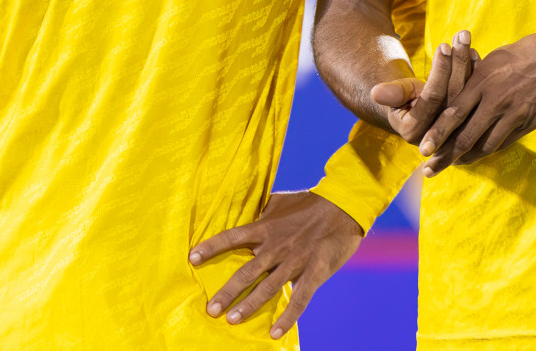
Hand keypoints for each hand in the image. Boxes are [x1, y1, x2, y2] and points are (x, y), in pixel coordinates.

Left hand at [189, 191, 361, 339]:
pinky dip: (287, 318)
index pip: (232, 237)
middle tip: (211, 309)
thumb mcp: (279, 202)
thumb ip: (260, 213)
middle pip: (246, 271)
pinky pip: (299, 300)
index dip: (211, 247)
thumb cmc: (308, 203)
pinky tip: (275, 333)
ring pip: (267, 288)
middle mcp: (276, 246)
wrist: (343, 206)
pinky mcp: (315, 272)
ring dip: (249, 306)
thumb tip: (241, 212)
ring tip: (232, 320)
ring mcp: (295, 261)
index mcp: (265, 227)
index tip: (192, 258)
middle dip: (227, 292)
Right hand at [370, 31, 475, 145]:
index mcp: (415, 131)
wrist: (411, 110)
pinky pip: (474, 95)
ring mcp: (455, 130)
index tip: (444, 46)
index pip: (433, 97)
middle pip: (453, 94)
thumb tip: (376, 94)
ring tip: (465, 38)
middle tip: (461, 36)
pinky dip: (475, 71)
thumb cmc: (400, 97)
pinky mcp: (467, 122)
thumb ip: (390, 93)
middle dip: (457, 62)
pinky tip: (474, 51)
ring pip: (465, 93)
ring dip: (467, 62)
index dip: (439, 71)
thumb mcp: (393, 93)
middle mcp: (438, 135)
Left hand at [422, 26, 535, 172]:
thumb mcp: (496, 58)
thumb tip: (461, 89)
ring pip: (486, 144)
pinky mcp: (530, 122)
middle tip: (430, 169)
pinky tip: (480, 154)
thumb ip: (477, 76)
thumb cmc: (530, 50)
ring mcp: (515, 113)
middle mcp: (496, 100)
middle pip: (466, 135)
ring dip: (467, 157)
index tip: (423, 148)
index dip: (437, 133)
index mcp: (483, 80)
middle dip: (446, 156)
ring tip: (453, 165)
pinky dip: (490, 150)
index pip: (453, 113)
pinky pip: (505, 141)